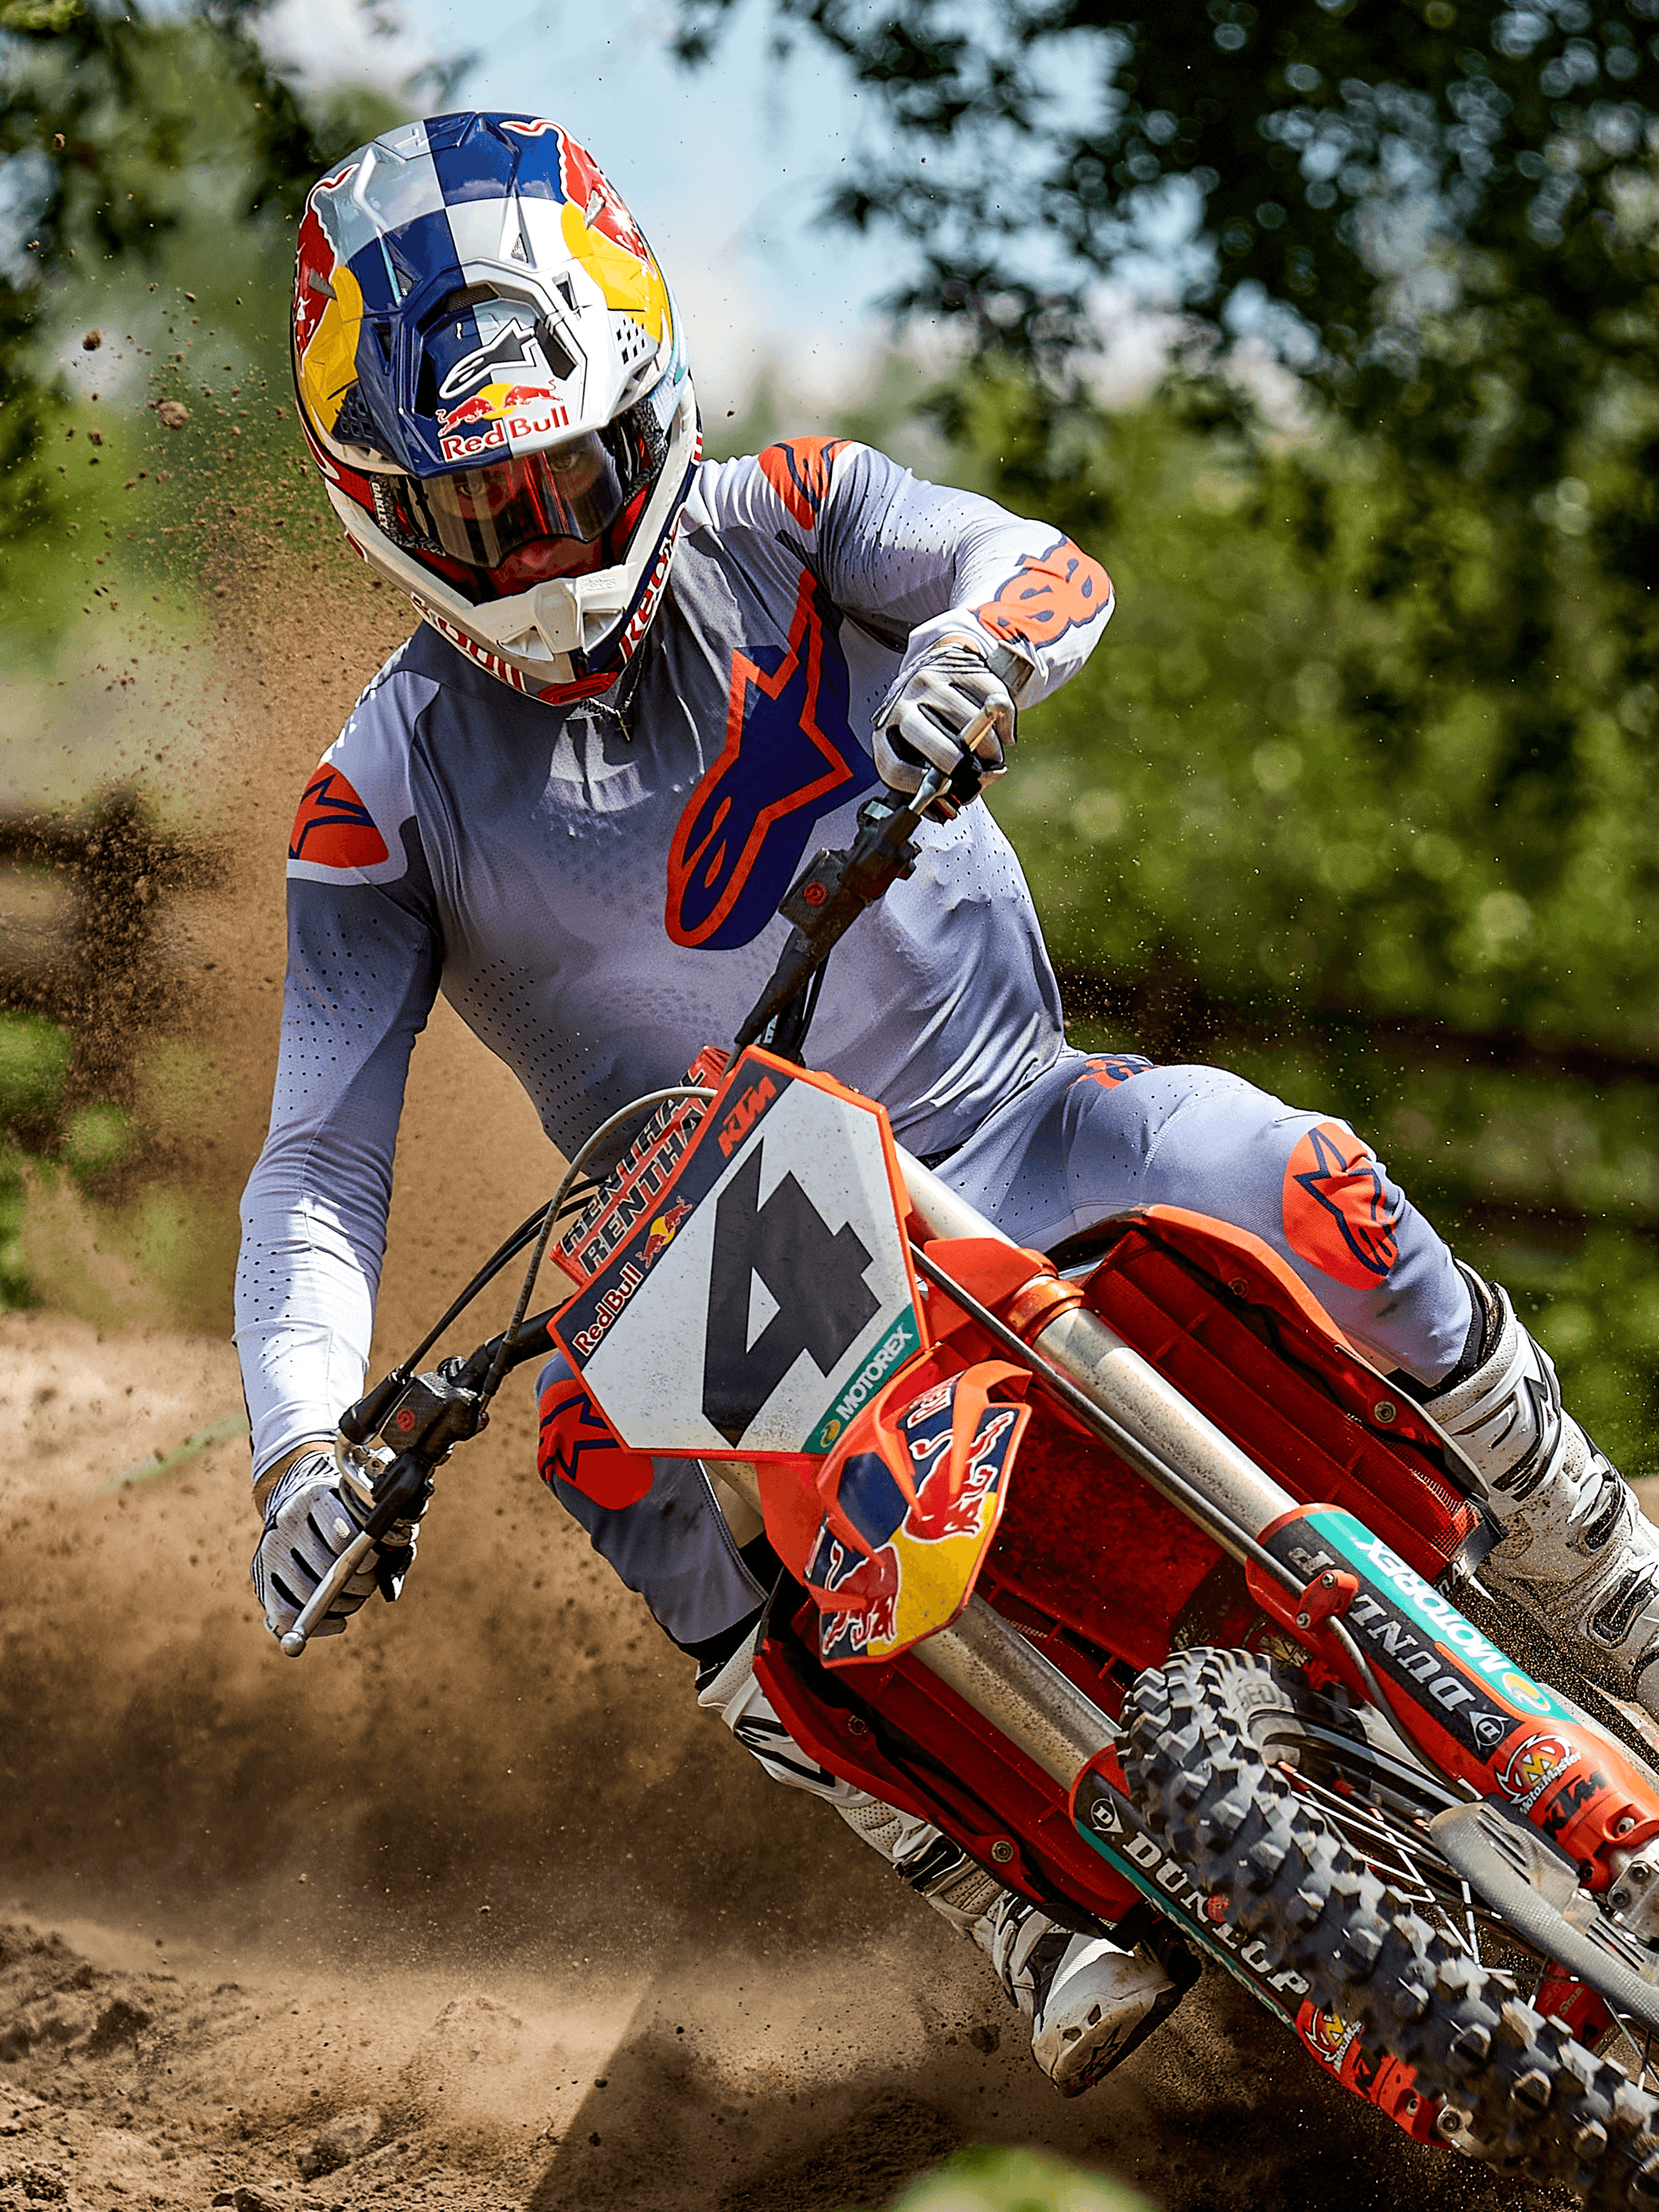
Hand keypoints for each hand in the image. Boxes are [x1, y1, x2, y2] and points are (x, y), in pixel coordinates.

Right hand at [250, 1448, 418, 1642]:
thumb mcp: (364, 1510)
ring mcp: (269, 1549)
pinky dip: (313, 1625)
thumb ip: (385, 1535)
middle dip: (354, 1584)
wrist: (297, 1502)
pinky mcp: (261, 1575)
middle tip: (368, 1585)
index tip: (372, 1564)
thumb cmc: (343, 1512)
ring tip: (354, 1598)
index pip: (339, 1533)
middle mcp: (286, 1522)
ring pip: (305, 1593)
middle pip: (322, 1567)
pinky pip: (282, 1614)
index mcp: (315, 1498)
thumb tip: (389, 1578)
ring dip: (338, 1605)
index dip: (360, 1553)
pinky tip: (338, 1620)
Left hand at [873, 639, 1018, 819]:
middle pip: (927, 736)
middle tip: (976, 774)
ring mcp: (931, 682)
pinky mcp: (960, 667)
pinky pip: (991, 697)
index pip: (893, 766)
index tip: (942, 792)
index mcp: (886, 732)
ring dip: (988, 745)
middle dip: (955, 761)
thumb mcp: (919, 751)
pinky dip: (1003, 721)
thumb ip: (938, 780)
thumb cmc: (929, 722)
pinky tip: (1001, 734)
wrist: (937, 664)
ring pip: (966, 717)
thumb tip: (964, 795)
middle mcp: (903, 703)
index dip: (918, 785)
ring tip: (993, 758)